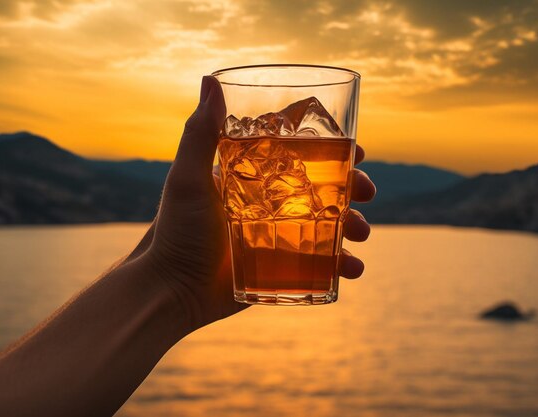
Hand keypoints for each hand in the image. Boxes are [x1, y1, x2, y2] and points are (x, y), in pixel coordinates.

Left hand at [133, 76, 375, 331]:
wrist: (171, 289)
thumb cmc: (175, 230)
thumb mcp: (188, 179)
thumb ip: (200, 134)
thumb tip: (211, 80)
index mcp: (255, 176)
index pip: (301, 154)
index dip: (332, 148)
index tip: (358, 148)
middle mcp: (272, 202)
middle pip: (325, 188)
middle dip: (354, 187)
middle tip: (367, 191)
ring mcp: (280, 235)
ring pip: (330, 225)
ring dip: (355, 225)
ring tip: (361, 234)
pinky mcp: (283, 267)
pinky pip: (322, 264)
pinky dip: (343, 265)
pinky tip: (352, 269)